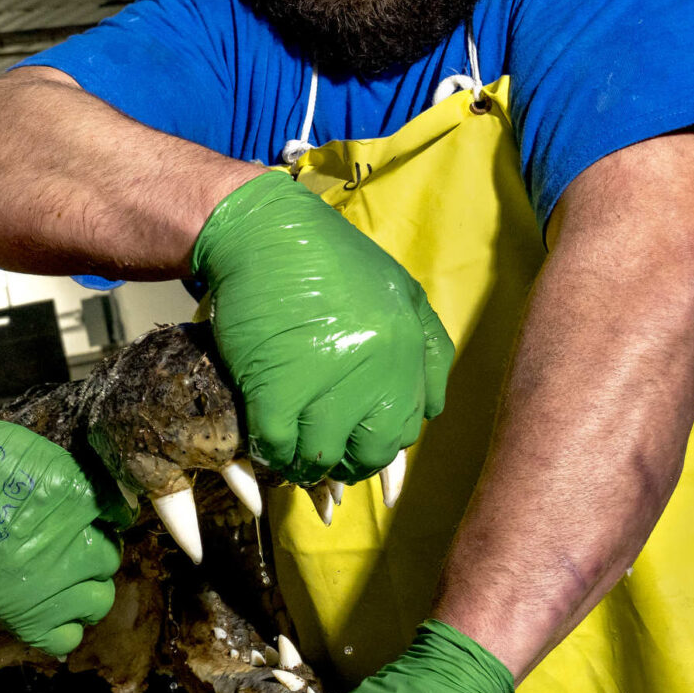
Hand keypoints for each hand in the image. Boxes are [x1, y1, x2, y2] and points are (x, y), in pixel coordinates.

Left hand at [0, 390, 127, 655]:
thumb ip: (1, 600)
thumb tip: (30, 609)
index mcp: (18, 608)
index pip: (68, 637)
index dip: (67, 618)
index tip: (61, 600)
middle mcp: (50, 578)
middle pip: (99, 598)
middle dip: (87, 583)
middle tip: (70, 560)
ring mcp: (66, 534)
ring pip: (110, 554)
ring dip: (98, 545)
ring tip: (76, 529)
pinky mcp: (73, 491)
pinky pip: (111, 509)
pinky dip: (108, 508)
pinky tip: (88, 503)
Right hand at [189, 170, 452, 487]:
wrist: (261, 231)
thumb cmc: (329, 259)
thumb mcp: (399, 290)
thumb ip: (428, 348)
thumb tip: (432, 412)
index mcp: (406, 345)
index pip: (405, 429)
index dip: (377, 443)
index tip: (353, 438)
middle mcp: (374, 364)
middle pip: (370, 451)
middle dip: (347, 460)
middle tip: (323, 449)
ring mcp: (324, 376)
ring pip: (321, 455)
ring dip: (304, 461)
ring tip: (291, 449)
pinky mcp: (275, 384)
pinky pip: (278, 444)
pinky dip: (270, 450)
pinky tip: (265, 438)